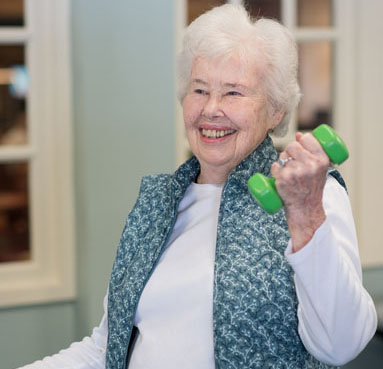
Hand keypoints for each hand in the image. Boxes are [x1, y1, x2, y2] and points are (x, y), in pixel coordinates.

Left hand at [271, 132, 329, 251]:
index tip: (300, 145)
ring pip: (282, 156)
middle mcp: (310, 165)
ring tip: (290, 173)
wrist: (306, 208)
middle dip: (289, 151)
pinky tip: (280, 177)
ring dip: (282, 162)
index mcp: (322, 160)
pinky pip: (274, 166)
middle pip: (292, 145)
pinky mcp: (284, 178)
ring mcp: (296, 171)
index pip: (307, 138)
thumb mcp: (319, 169)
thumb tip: (299, 134)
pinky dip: (275, 170)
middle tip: (292, 161)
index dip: (301, 140)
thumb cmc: (311, 187)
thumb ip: (313, 152)